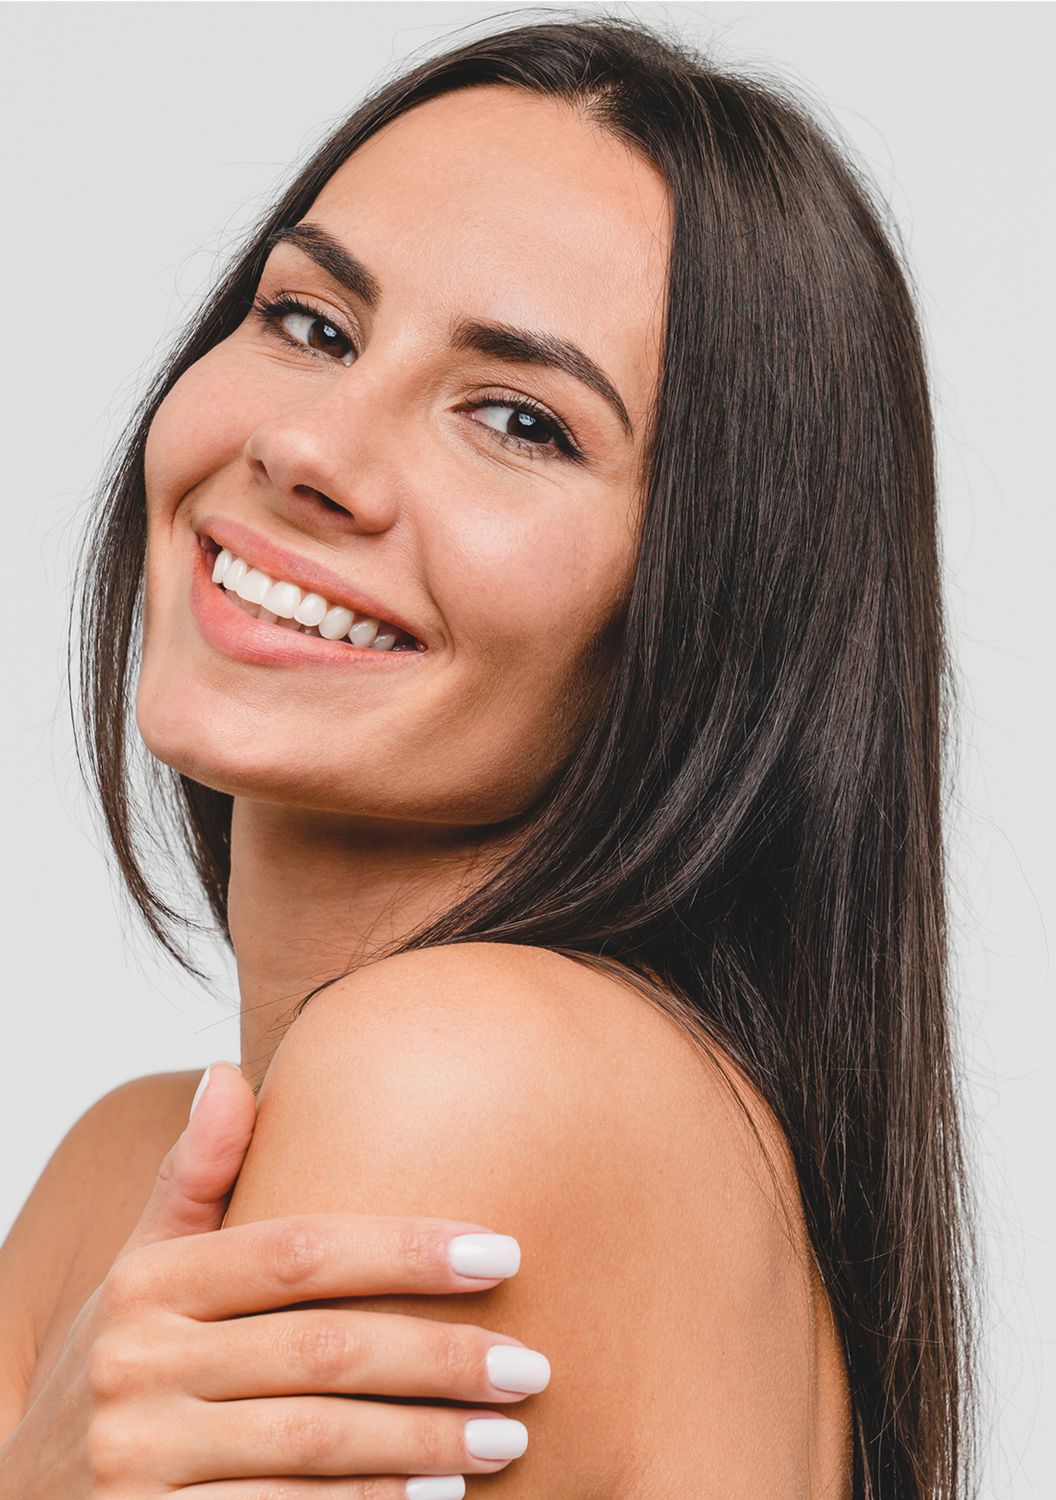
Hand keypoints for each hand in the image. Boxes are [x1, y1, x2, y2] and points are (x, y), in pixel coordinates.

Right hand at [0, 1061, 547, 1497]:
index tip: (502, 1253)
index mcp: (148, 1284)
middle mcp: (136, 1367)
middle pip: (322, 1352)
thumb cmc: (123, 1366)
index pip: (299, 1252)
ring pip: (316, 1443)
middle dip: (440, 1358)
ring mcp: (138, 1462)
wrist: (30, 1497)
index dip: (406, 1250)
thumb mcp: (142, 1272)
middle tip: (529, 1367)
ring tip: (509, 1437)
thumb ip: (194, 1180)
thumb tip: (228, 1071)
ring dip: (425, 1443)